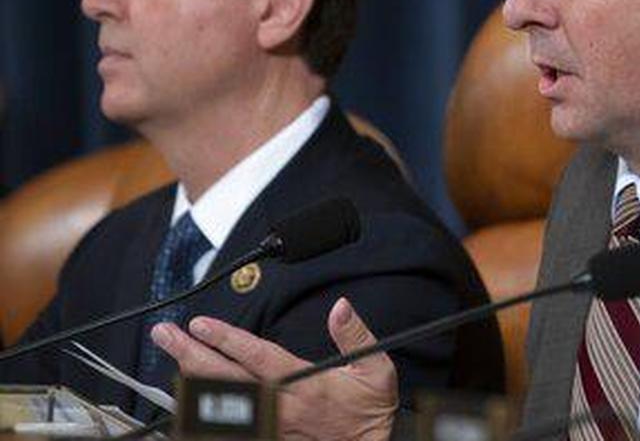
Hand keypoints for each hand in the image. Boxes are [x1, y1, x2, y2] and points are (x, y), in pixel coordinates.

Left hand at [152, 297, 396, 440]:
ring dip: (192, 381)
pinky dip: (203, 415)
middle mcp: (281, 407)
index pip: (258, 358)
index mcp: (305, 385)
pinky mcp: (267, 438)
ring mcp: (270, 427)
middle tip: (167, 335)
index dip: (227, 340)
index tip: (202, 324)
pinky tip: (186, 400)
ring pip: (220, 405)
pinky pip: (228, 428)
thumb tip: (341, 307)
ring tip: (172, 358)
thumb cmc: (370, 412)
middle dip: (192, 354)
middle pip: (226, 380)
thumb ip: (355, 336)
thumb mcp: (376, 370)